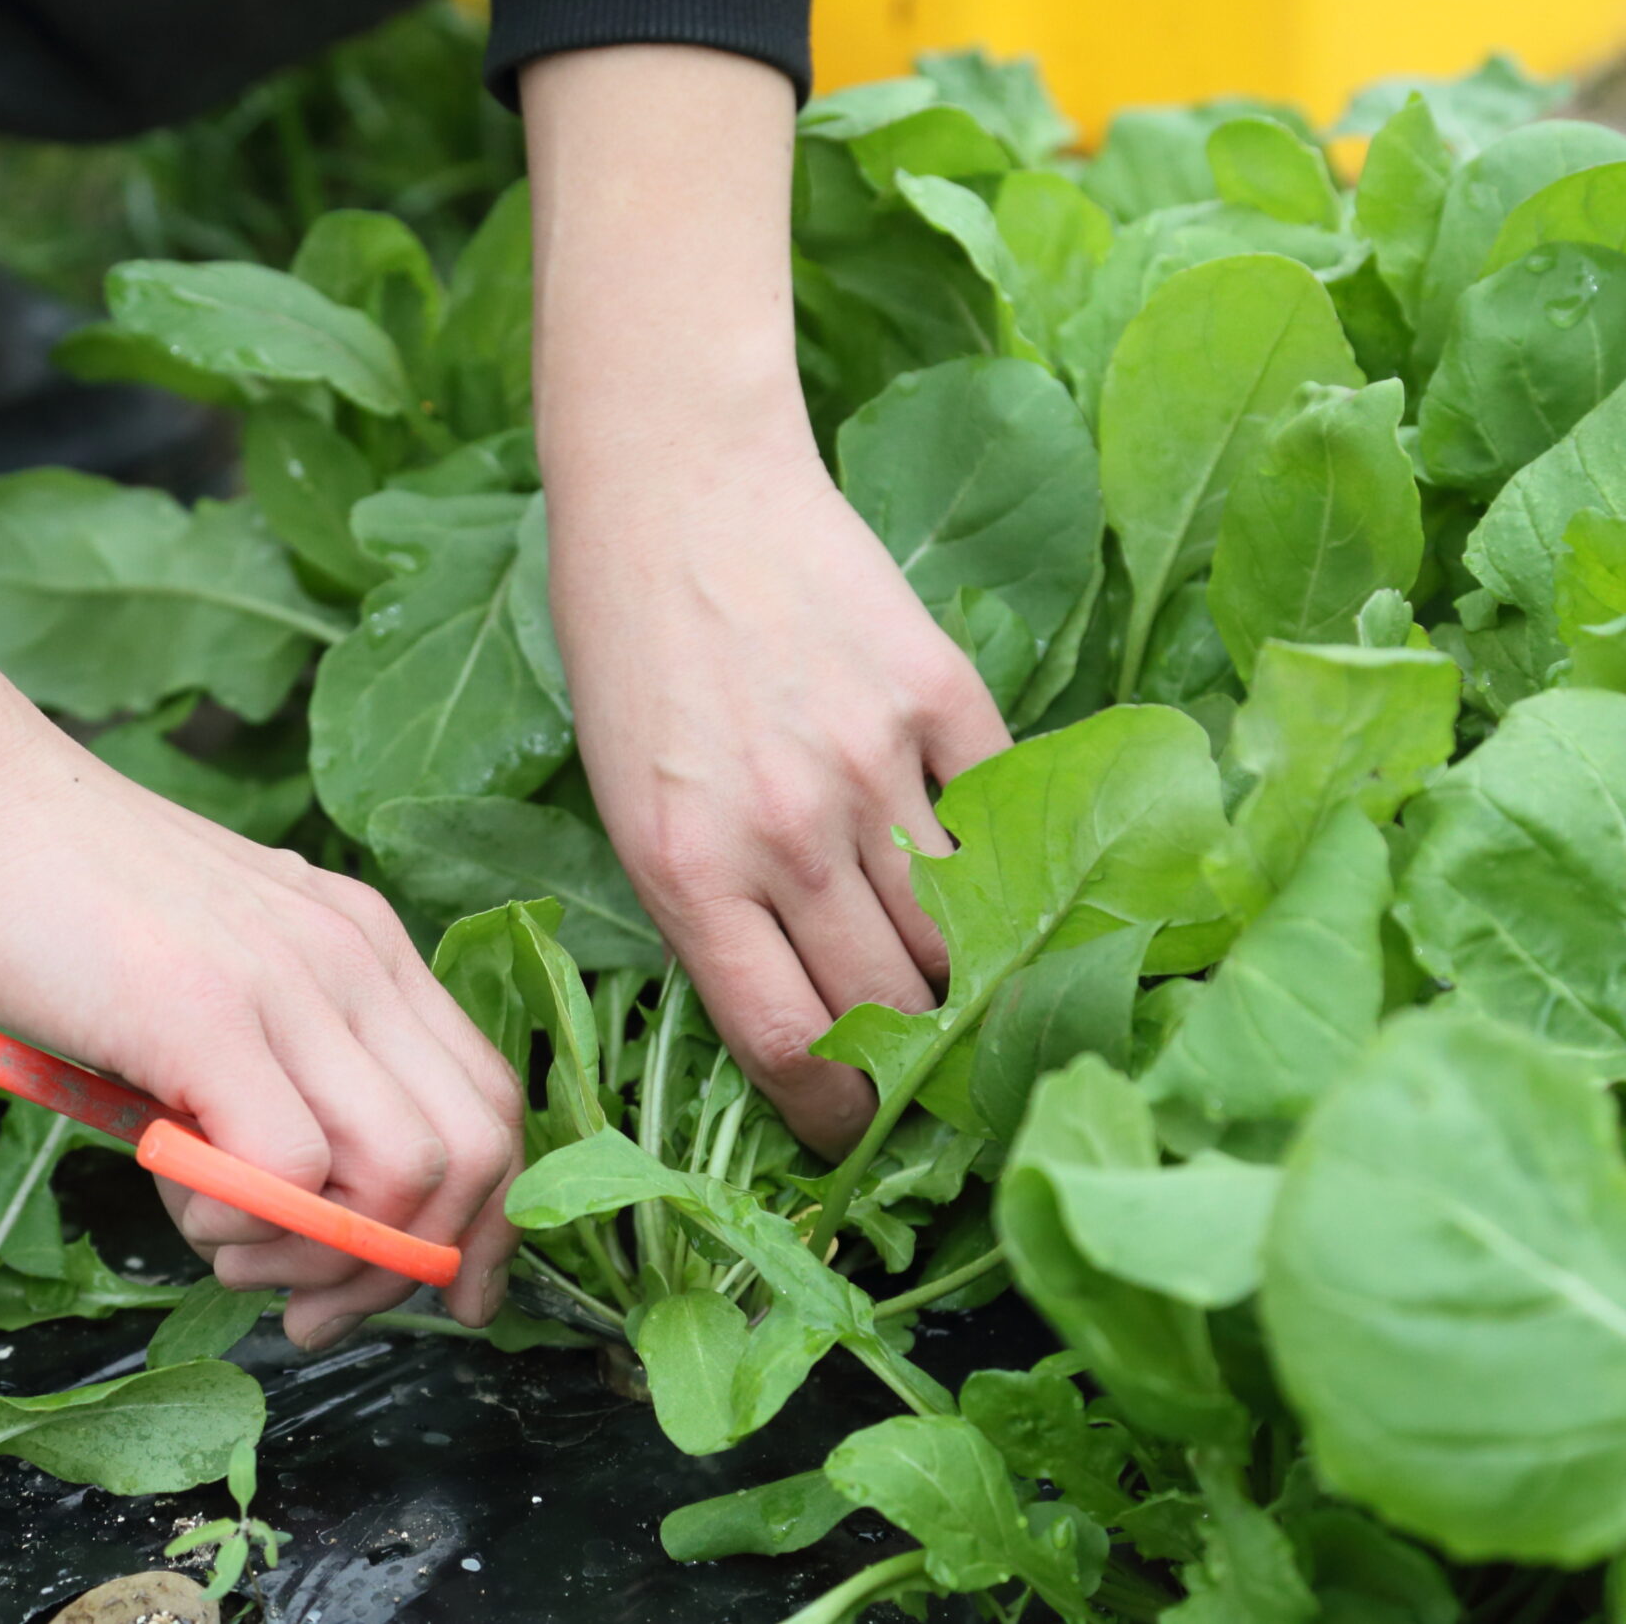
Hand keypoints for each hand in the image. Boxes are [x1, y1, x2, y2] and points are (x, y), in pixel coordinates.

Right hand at [0, 745, 525, 1345]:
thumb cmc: (65, 900)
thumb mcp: (213, 981)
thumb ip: (270, 1069)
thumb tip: (297, 1210)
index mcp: (371, 949)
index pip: (495, 1103)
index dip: (483, 1222)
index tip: (440, 1297)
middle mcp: (358, 959)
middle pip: (477, 1152)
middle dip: (409, 1268)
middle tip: (306, 1306)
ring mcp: (291, 981)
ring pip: (407, 1172)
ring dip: (324, 1254)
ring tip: (227, 1245)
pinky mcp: (206, 1012)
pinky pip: (292, 1168)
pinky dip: (246, 1222)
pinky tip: (178, 1196)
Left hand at [548, 433, 1008, 1153]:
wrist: (677, 489)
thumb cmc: (628, 653)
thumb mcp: (626, 805)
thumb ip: (709, 910)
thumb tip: (805, 1013)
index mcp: (686, 871)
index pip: (789, 1045)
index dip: (837, 1116)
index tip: (857, 1136)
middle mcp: (784, 830)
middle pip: (889, 1002)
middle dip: (915, 1059)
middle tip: (930, 1071)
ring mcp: (871, 760)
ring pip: (959, 922)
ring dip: (969, 967)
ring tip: (969, 978)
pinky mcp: (938, 693)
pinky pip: (997, 811)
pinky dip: (1000, 851)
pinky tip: (990, 862)